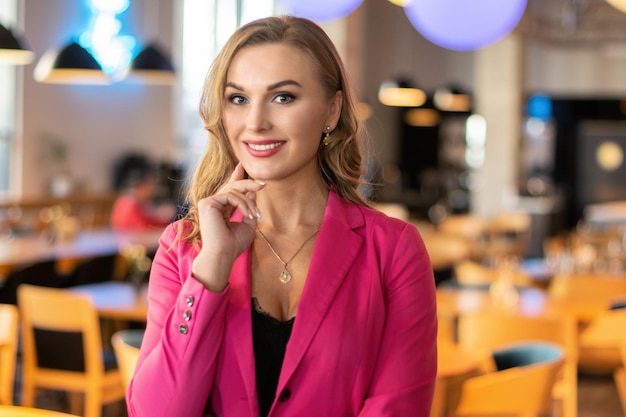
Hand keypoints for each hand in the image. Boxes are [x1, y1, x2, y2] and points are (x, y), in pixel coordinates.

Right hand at [191, 163, 264, 290]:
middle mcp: (212, 204)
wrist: (223, 255)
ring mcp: (208, 203)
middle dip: (249, 184)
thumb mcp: (247, 223)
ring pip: (234, 191)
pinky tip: (248, 215)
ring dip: (249, 203)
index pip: (228, 189)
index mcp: (220, 209)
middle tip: (263, 184)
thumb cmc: (234, 244)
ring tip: (255, 215)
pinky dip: (242, 204)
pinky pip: (230, 195)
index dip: (235, 176)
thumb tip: (253, 191)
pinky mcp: (207, 203)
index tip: (241, 165)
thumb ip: (249, 207)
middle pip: (232, 186)